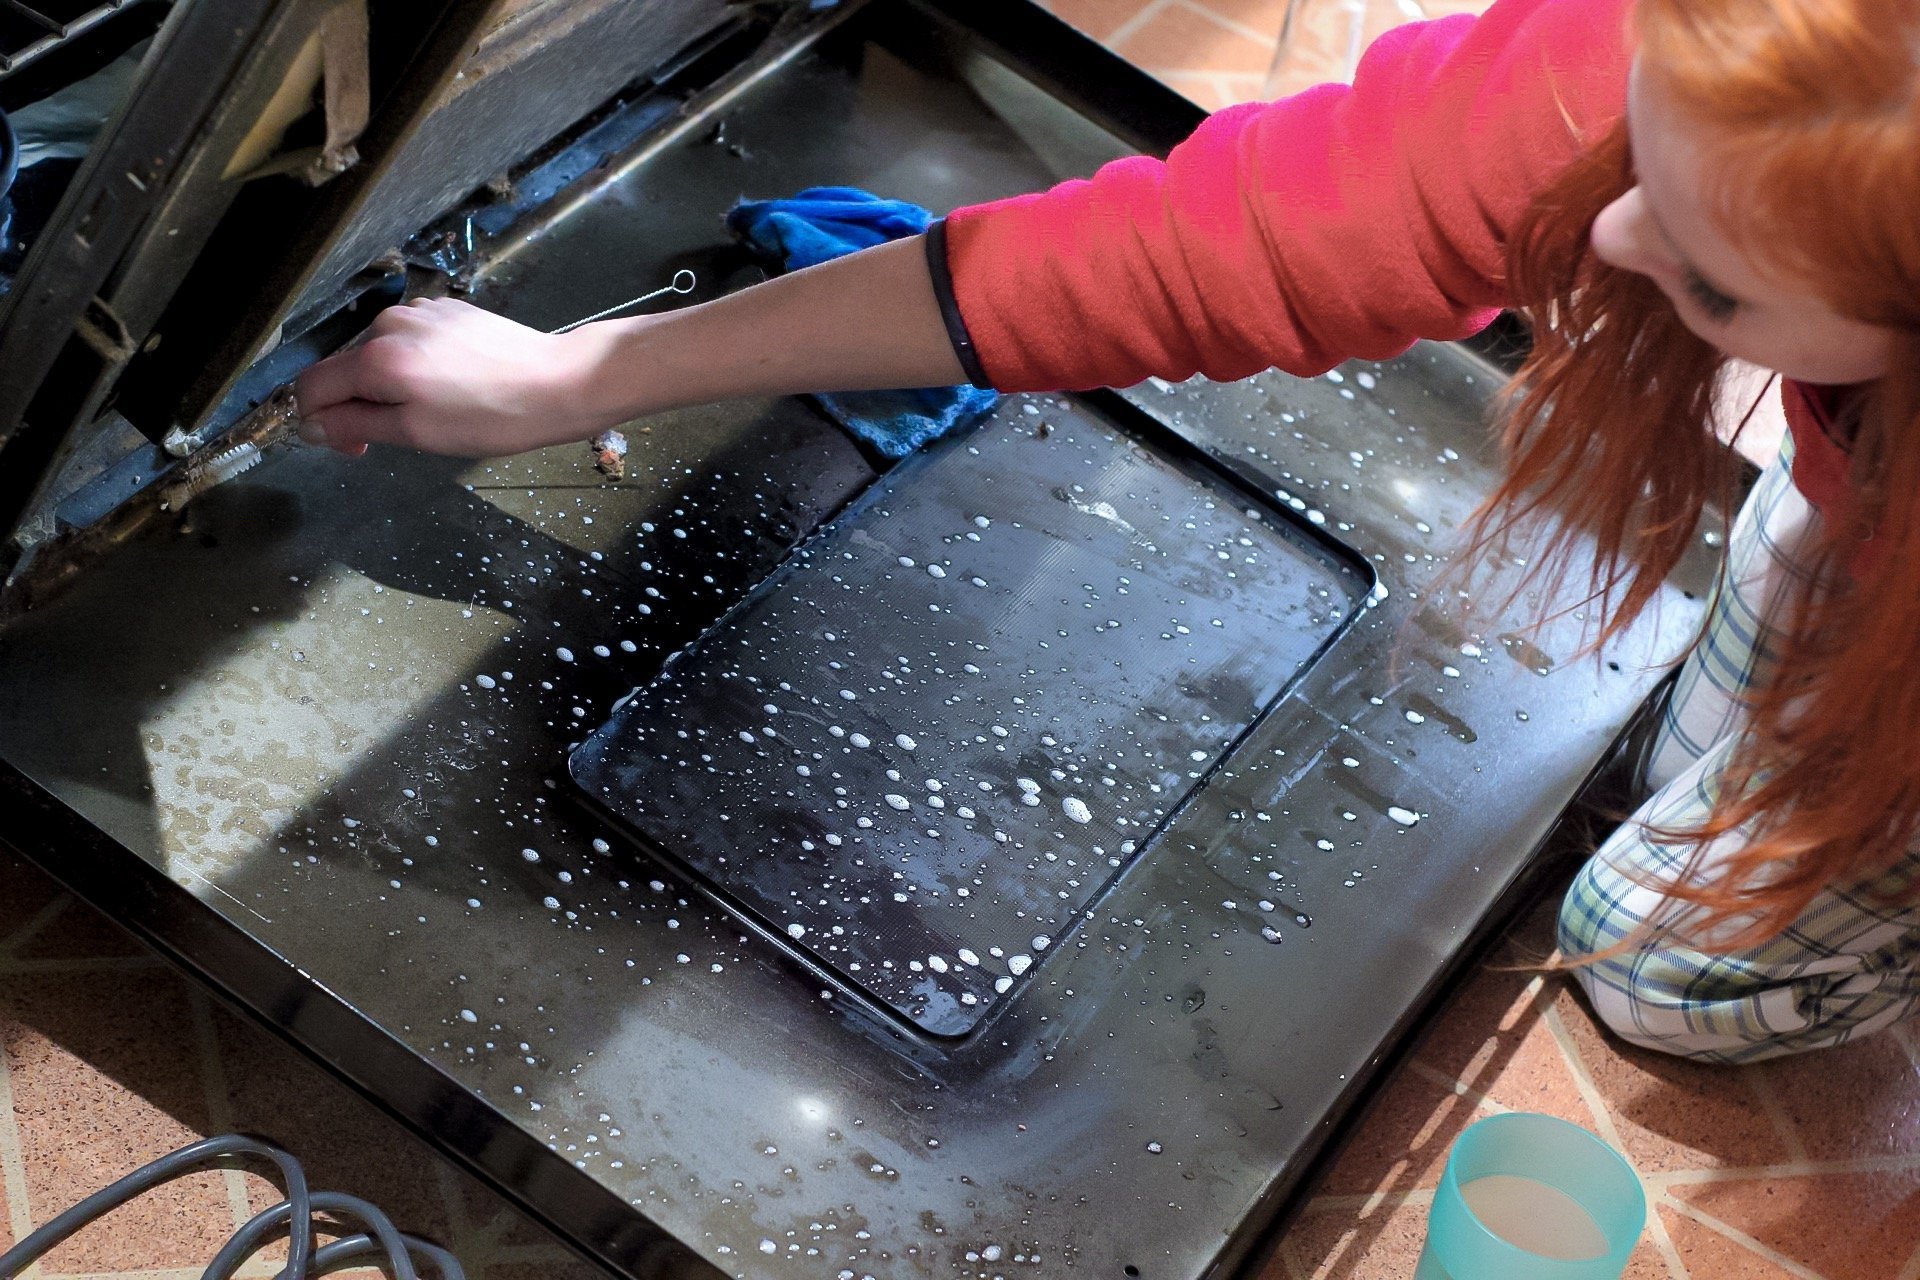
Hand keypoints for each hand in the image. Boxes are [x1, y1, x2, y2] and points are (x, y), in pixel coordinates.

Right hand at [293, 297, 620, 457]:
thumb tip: (311, 425)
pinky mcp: (446, 309)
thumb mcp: (416, 432)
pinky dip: (416, 365)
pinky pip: (410, 340)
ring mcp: (420, 311)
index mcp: (377, 357)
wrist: (557, 383)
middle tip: (400, 435)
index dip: (319, 421)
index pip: (312, 385)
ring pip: (379, 354)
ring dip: (390, 385)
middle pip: (346, 368)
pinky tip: (451, 384)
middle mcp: (390, 324)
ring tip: (436, 408)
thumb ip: (355, 424)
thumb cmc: (493, 416)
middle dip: (359, 404)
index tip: (351, 444)